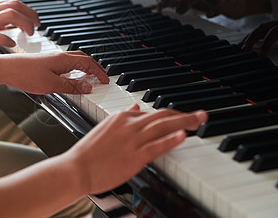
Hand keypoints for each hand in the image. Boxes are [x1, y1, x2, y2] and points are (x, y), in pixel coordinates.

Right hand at [0, 0, 39, 59]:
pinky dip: (5, 38)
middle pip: (14, 5)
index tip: (35, 20)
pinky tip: (11, 44)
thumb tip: (9, 27)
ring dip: (24, 24)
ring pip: (8, 15)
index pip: (12, 2)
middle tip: (37, 26)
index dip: (27, 10)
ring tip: (29, 34)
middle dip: (30, 15)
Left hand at [0, 51, 108, 94]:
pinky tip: (70, 80)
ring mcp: (52, 60)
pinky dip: (73, 72)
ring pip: (74, 62)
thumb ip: (71, 86)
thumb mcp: (52, 85)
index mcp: (64, 59)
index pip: (88, 63)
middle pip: (83, 60)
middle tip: (100, 79)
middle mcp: (59, 57)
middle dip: (94, 69)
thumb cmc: (25, 74)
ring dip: (84, 70)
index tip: (105, 80)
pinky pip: (65, 66)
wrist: (5, 69)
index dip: (99, 72)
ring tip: (88, 81)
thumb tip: (88, 87)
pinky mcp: (45, 64)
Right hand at [66, 105, 206, 193]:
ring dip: (185, 122)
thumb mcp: (105, 129)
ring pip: (163, 126)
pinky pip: (156, 145)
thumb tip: (135, 108)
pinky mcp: (134, 156)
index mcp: (121, 118)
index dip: (170, 115)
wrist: (76, 168)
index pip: (151, 113)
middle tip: (201, 116)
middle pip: (162, 115)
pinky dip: (171, 139)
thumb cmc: (88, 153)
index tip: (181, 118)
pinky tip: (183, 135)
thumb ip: (123, 119)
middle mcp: (129, 124)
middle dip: (184, 114)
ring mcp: (132, 140)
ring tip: (200, 121)